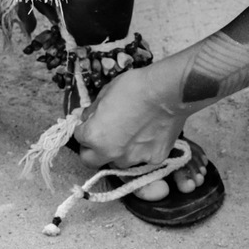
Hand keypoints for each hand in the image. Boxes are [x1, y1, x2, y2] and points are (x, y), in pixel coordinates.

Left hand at [71, 65, 190, 169]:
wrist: (169, 91)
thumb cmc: (136, 86)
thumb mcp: (106, 92)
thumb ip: (94, 110)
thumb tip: (86, 117)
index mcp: (94, 136)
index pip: (79, 137)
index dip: (84, 128)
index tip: (91, 123)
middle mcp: (110, 153)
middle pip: (91, 161)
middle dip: (93, 150)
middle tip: (103, 136)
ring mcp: (134, 158)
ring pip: (119, 161)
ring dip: (119, 152)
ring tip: (131, 134)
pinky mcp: (154, 158)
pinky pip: (143, 157)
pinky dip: (143, 149)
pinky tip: (150, 134)